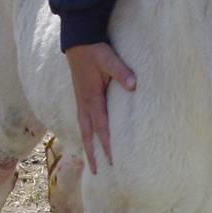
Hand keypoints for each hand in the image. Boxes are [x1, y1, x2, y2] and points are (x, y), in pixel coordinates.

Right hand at [65, 42, 135, 173]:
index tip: (112, 161)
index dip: (106, 145)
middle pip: (88, 135)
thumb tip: (134, 85)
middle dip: (92, 154)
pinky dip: (85, 134)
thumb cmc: (95, 50)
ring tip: (90, 162)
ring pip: (83, 129)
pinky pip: (82, 121)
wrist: (78, 40)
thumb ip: (121, 72)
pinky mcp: (80, 97)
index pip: (101, 127)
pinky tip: (88, 139)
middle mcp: (84, 103)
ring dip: (87, 146)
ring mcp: (80, 101)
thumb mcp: (109, 59)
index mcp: (92, 98)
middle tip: (97, 172)